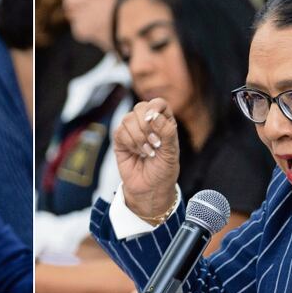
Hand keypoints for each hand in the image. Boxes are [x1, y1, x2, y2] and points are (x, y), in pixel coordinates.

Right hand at [113, 99, 179, 218]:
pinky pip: (119, 131)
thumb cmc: (163, 170)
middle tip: (154, 143)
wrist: (150, 188)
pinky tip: (138, 154)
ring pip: (128, 119)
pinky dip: (130, 143)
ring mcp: (132, 130)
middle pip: (140, 107)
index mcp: (163, 122)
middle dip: (146, 126)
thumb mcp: (172, 153)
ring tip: (148, 152)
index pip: (158, 103)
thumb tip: (154, 116)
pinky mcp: (120, 140)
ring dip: (139, 138)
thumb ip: (167, 132)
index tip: (154, 120)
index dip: (155, 107)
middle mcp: (147, 123)